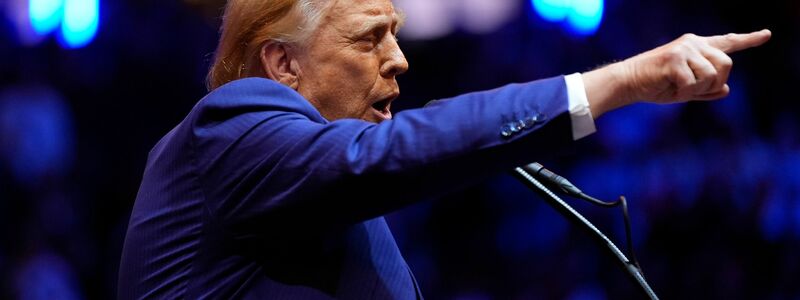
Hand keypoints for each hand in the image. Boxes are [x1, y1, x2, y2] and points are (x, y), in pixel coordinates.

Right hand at [583, 29, 771, 116]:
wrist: (628, 83)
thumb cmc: (654, 86)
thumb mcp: (684, 90)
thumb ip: (706, 90)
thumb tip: (726, 90)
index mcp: (697, 47)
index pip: (727, 42)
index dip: (748, 40)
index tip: (766, 35)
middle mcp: (693, 43)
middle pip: (726, 63)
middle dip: (714, 82)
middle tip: (692, 89)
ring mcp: (684, 49)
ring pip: (712, 75)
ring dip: (697, 89)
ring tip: (678, 88)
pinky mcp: (675, 59)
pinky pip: (694, 83)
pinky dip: (684, 93)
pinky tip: (670, 89)